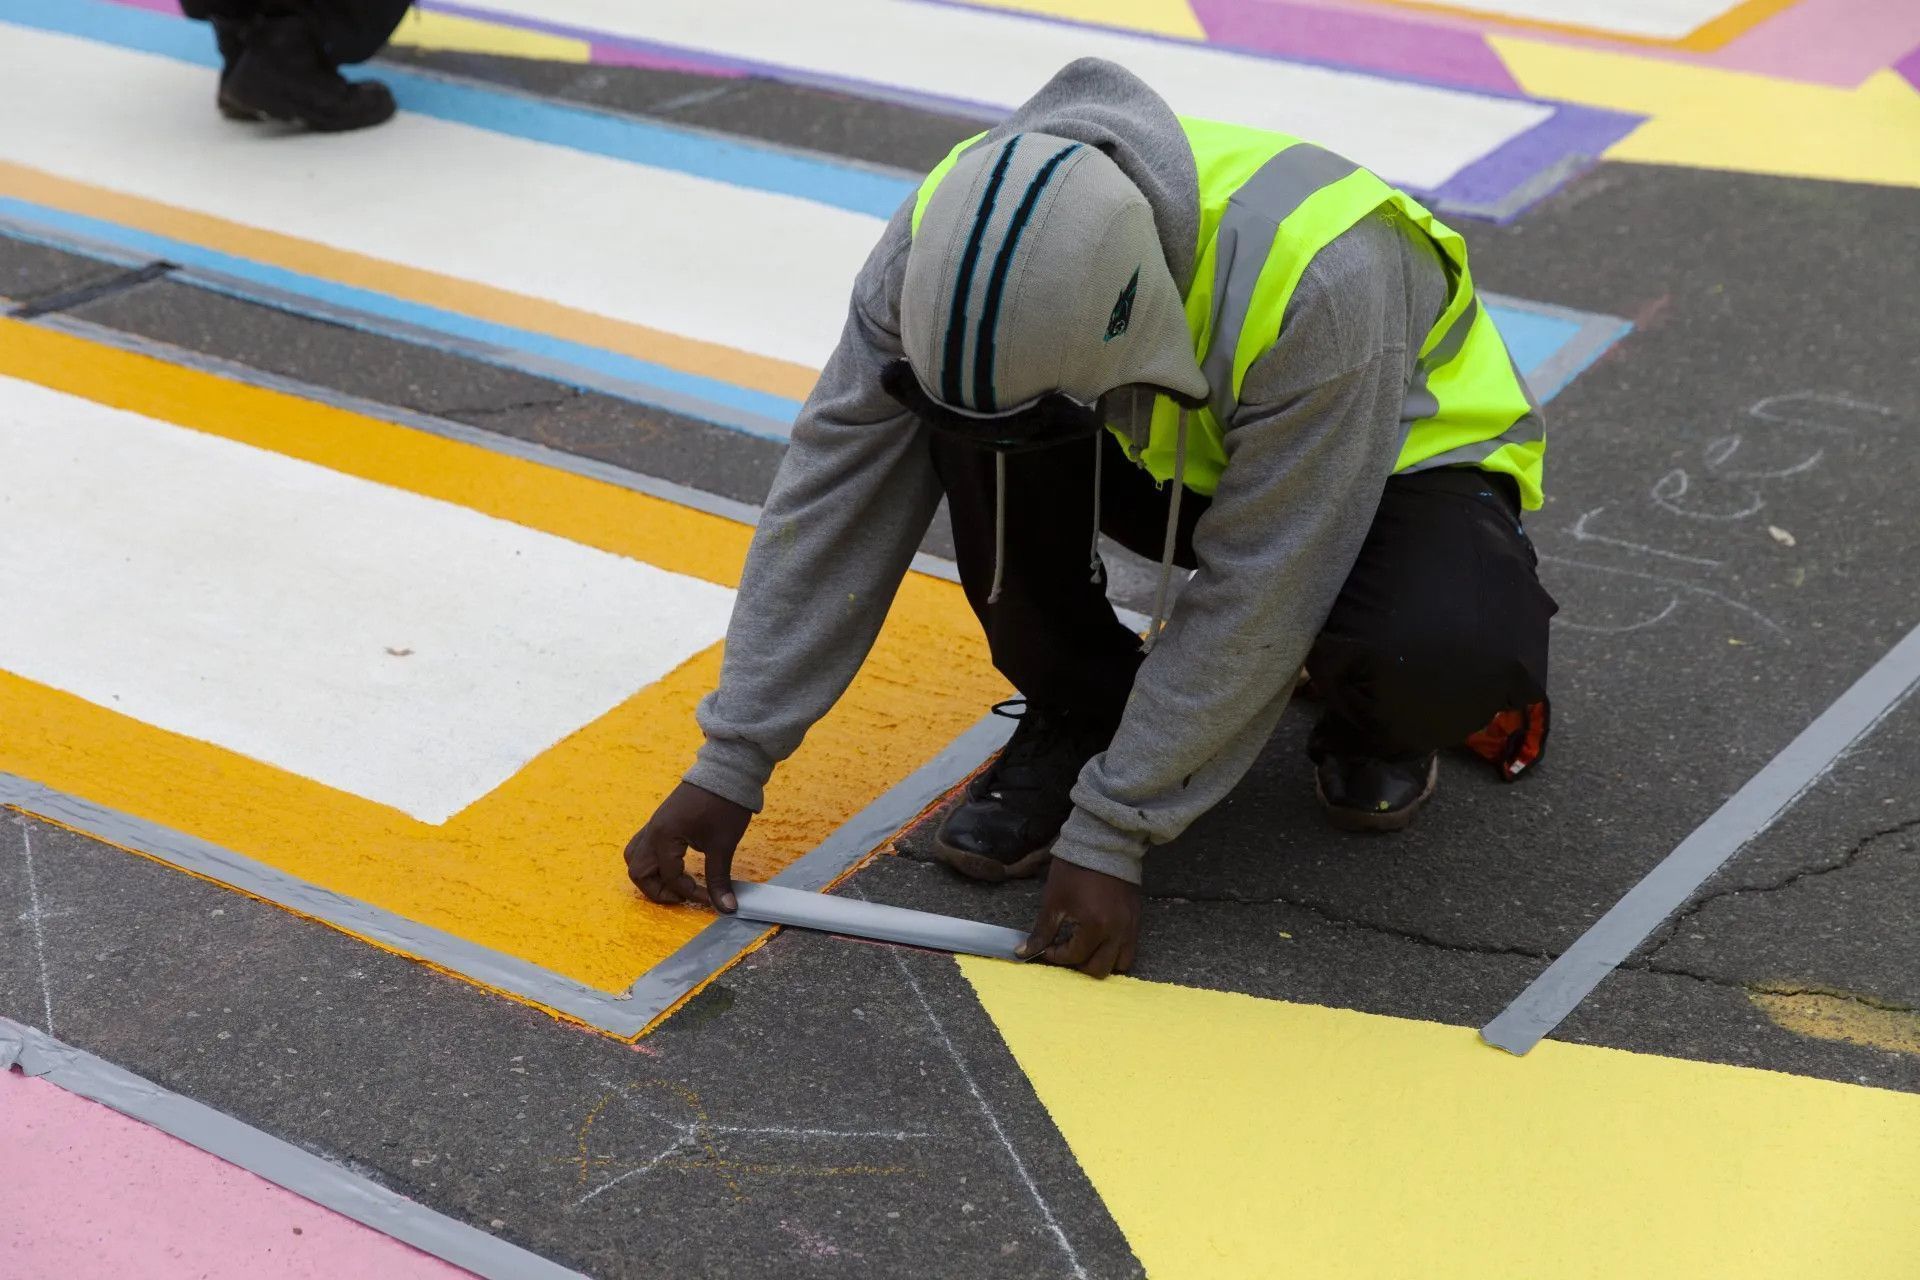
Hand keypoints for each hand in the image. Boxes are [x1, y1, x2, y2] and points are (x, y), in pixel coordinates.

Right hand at [623, 782, 752, 911]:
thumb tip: (726, 908)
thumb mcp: (723, 845)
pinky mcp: (662, 820)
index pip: (669, 877)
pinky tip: (675, 865)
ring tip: (675, 883)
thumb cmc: (724, 805)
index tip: (710, 898)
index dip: (689, 893)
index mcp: (664, 837)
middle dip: (658, 890)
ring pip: (636, 857)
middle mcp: (653, 831)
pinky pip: (645, 845)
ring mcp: (654, 824)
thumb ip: (718, 878)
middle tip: (683, 895)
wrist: (728, 771)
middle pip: (638, 871)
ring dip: (650, 875)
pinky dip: (653, 861)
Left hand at [1017, 859, 1140, 977]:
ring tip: (1085, 948)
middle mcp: (1117, 932)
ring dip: (1101, 961)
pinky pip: (1130, 948)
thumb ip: (1042, 931)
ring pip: (1120, 964)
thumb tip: (1023, 952)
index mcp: (1095, 926)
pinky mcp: (1136, 920)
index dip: (1055, 955)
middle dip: (1078, 964)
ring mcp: (1130, 927)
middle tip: (1065, 950)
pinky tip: (1099, 940)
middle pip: (1099, 969)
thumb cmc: (1075, 870)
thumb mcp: (1054, 901)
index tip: (1047, 947)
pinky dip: (1115, 951)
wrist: (1103, 844)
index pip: (1074, 957)